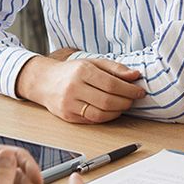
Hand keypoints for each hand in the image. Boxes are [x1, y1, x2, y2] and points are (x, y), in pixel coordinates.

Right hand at [16, 55, 144, 122]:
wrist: (44, 81)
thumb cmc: (71, 71)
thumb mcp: (92, 62)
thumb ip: (115, 68)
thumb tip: (135, 75)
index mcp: (82, 71)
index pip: (111, 84)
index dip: (129, 90)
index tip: (139, 91)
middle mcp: (74, 88)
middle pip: (107, 100)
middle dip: (125, 102)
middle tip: (133, 100)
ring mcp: (69, 104)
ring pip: (100, 114)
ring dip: (117, 112)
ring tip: (123, 105)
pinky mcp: (67, 116)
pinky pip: (92, 120)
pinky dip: (106, 117)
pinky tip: (111, 111)